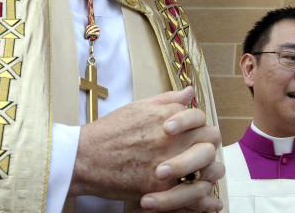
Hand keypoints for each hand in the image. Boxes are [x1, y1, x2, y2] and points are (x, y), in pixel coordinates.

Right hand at [69, 86, 223, 210]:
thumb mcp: (139, 107)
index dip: (198, 125)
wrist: (84, 158)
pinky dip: (201, 199)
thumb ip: (168, 99)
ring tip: (203, 176)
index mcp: (168, 115)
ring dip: (209, 172)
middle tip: (201, 155)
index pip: (201, 118)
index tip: (190, 134)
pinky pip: (192, 194)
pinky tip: (207, 202)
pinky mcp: (161, 188)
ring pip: (208, 168)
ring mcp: (169, 162)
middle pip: (211, 140)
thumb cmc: (109, 131)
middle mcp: (173, 138)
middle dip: (208, 146)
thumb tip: (188, 92)